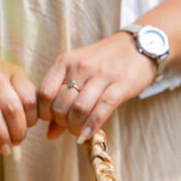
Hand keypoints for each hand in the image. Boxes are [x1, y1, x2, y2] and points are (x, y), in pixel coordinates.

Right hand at [0, 32, 37, 153]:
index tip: (25, 128)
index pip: (30, 100)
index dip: (31, 120)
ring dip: (0, 135)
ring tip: (3, 148)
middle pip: (13, 108)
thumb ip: (18, 94)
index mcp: (11, 73)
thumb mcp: (5, 74)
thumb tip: (28, 124)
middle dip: (17, 132)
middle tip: (15, 143)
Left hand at [38, 32, 156, 140]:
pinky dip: (91, 126)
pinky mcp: (119, 85)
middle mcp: (80, 67)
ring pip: (79, 110)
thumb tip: (50, 135)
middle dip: (62, 123)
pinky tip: (87, 134)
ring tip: (78, 131)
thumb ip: (61, 102)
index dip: (45, 113)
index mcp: (65, 62)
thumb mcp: (77, 75)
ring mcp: (101, 75)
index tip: (53, 119)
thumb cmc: (103, 64)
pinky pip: (101, 110)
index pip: (44, 93)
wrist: (137, 46)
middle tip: (69, 125)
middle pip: (60, 106)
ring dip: (75, 127)